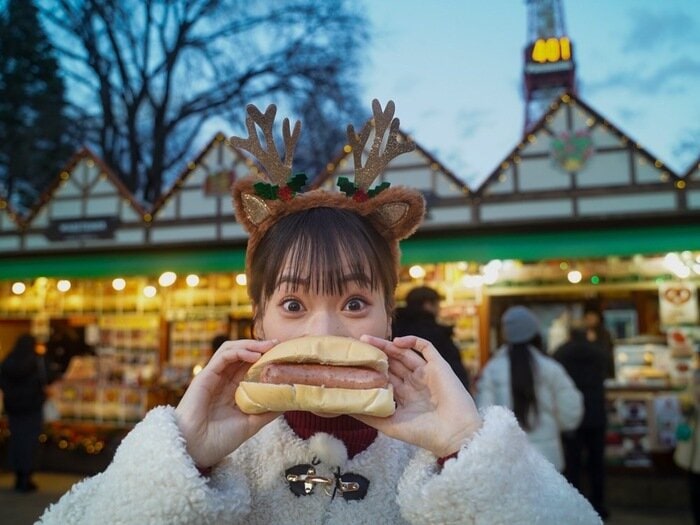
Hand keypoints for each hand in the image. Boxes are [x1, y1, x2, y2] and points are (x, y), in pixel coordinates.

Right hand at [175, 339, 280, 468]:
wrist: (196, 451)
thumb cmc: (220, 440)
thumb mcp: (251, 424)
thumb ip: (267, 411)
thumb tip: (289, 401)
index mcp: (233, 390)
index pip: (250, 366)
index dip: (265, 357)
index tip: (283, 353)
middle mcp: (223, 380)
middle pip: (243, 354)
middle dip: (261, 346)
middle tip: (278, 344)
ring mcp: (214, 377)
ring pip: (232, 350)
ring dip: (250, 344)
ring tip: (268, 346)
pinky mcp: (205, 376)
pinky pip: (222, 356)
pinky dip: (239, 351)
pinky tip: (254, 355)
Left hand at [354, 335, 481, 457]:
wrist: (453, 434)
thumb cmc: (423, 434)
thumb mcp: (390, 425)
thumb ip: (370, 415)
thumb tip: (345, 407)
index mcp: (405, 396)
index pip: (385, 377)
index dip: (371, 369)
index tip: (354, 362)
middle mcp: (414, 383)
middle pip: (392, 363)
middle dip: (376, 354)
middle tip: (358, 344)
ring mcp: (426, 373)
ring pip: (404, 353)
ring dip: (388, 345)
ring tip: (369, 341)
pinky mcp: (439, 366)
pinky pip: (426, 347)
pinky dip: (412, 341)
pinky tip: (397, 342)